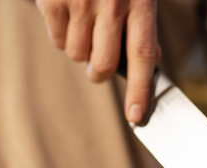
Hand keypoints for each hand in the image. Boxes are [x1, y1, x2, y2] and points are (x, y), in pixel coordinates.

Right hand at [35, 0, 159, 122]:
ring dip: (79, 47)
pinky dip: (61, 32)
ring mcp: (81, 2)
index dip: (139, 89)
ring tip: (82, 19)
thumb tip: (153, 58)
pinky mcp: (53, 2)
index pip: (143, 55)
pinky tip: (68, 11)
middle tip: (96, 59)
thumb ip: (142, 21)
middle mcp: (113, 2)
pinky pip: (57, 40)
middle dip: (98, 73)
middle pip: (104, 65)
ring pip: (77, 55)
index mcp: (141, 1)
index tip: (136, 116)